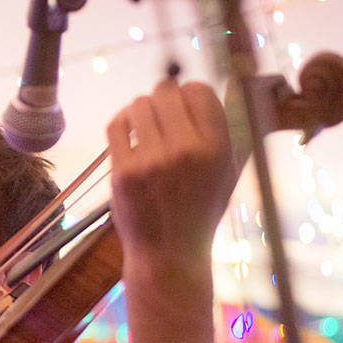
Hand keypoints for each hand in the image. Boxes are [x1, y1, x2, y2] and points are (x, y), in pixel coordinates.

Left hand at [106, 80, 234, 270]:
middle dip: (162, 99)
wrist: (169, 255)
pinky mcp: (123, 171)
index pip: (199, 90)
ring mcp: (152, 161)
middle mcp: (186, 150)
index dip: (188, 94)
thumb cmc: (199, 212)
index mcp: (216, 148)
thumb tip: (216, 87)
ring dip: (140, 111)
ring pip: (139, 104)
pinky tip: (128, 134)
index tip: (182, 107)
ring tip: (144, 129)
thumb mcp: (225, 173)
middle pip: (166, 92)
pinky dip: (121, 123)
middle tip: (160, 117)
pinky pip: (116, 124)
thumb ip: (222, 132)